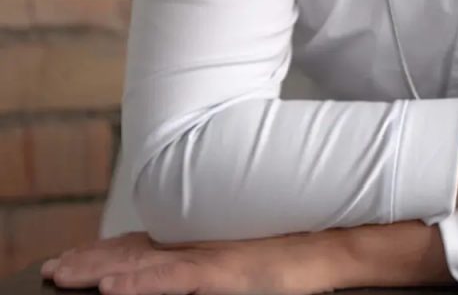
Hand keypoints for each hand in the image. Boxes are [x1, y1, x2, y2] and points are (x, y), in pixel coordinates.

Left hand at [39, 229, 352, 294]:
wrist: (329, 248)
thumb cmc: (294, 260)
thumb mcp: (245, 264)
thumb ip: (212, 265)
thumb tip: (191, 271)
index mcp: (202, 243)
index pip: (144, 245)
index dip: (106, 251)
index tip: (73, 259)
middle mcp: (199, 244)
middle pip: (133, 250)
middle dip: (89, 259)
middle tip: (52, 268)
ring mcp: (208, 257)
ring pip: (142, 262)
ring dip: (99, 268)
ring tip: (63, 275)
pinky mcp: (220, 272)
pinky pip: (171, 280)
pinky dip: (139, 283)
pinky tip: (111, 289)